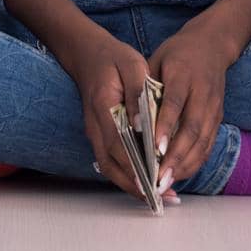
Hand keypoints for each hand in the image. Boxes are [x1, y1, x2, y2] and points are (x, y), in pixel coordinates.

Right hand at [67, 27, 178, 201]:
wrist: (88, 55)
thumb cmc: (113, 58)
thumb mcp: (132, 64)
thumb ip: (138, 92)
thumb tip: (144, 123)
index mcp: (104, 107)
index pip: (119, 143)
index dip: (136, 165)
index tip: (154, 180)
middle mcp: (96, 127)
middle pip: (113, 165)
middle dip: (137, 184)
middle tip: (162, 196)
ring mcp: (95, 134)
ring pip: (110, 168)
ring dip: (132, 185)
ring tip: (157, 196)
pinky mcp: (100, 137)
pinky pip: (111, 162)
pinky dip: (127, 176)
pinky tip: (145, 181)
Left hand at [146, 21, 232, 187]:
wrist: (212, 44)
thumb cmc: (178, 53)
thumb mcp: (158, 60)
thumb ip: (146, 86)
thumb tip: (132, 117)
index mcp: (183, 73)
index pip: (175, 102)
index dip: (166, 126)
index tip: (155, 148)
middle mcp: (202, 92)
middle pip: (192, 128)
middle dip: (175, 157)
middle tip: (158, 178)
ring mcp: (213, 106)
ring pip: (202, 141)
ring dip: (185, 165)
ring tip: (166, 183)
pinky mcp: (219, 117)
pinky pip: (208, 144)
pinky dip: (195, 162)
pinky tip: (179, 174)